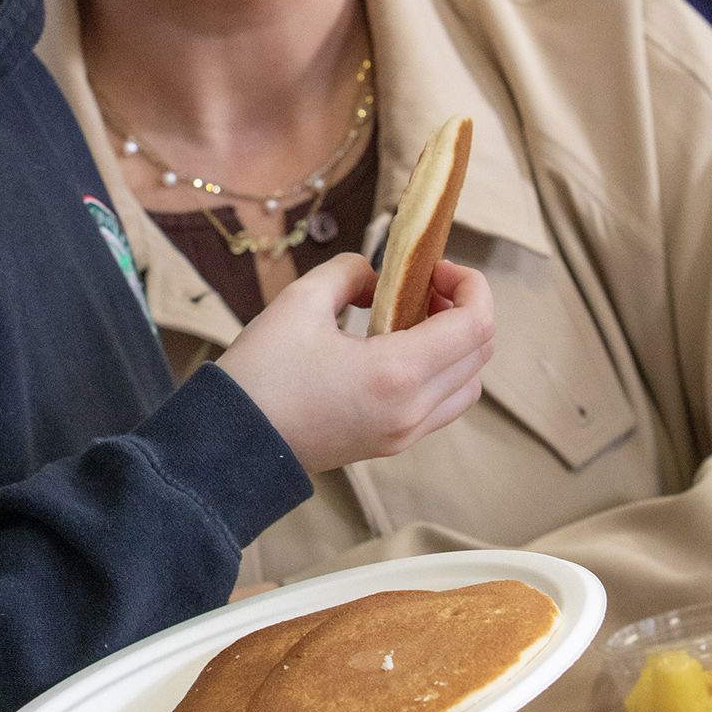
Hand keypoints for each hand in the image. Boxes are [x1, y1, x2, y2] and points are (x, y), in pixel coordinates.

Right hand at [220, 256, 492, 473]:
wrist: (231, 443)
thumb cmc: (262, 372)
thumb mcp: (301, 302)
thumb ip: (350, 273)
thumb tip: (378, 277)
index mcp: (397, 373)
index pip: (475, 325)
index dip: (470, 285)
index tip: (435, 266)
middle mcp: (412, 409)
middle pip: (480, 354)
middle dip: (465, 308)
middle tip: (424, 284)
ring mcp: (405, 434)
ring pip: (468, 385)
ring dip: (458, 344)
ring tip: (414, 317)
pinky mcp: (392, 444)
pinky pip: (443, 406)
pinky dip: (442, 372)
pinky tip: (401, 348)